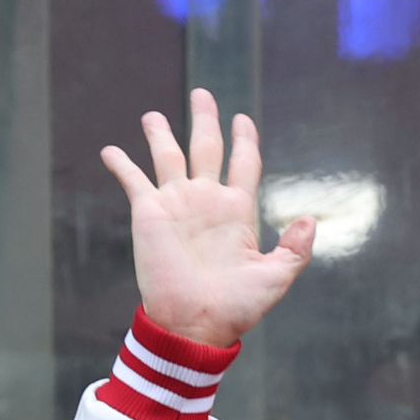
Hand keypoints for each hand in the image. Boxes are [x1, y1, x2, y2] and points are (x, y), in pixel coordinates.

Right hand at [95, 92, 311, 350]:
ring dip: (160, 134)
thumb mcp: (275, 277)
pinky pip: (134, 181)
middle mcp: (206, 200)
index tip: (243, 119)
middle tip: (203, 94)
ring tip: (152, 115)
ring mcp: (176, 205)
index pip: (243, 162)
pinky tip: (110, 151)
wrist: (194, 326)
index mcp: (237, 210)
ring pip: (169, 156)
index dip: (245, 139)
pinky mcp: (149, 214)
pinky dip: (122, 165)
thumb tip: (309, 218)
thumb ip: (295, 249)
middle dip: (205, 119)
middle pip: (207, 146)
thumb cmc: (236, 307)